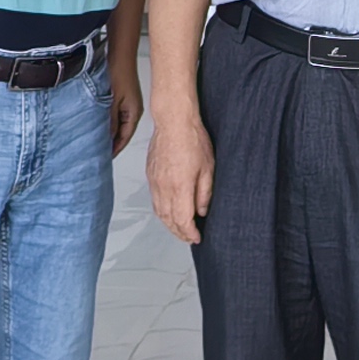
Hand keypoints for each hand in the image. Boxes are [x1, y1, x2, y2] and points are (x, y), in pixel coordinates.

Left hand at [106, 54, 145, 154]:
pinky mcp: (123, 98)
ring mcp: (128, 104)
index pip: (124, 138)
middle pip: (122, 133)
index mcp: (134, 113)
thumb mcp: (112, 101)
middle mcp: (133, 110)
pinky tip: (99, 123)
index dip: (114, 149)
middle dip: (112, 143)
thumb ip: (109, 121)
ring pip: (118, 124)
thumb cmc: (119, 72)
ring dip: (109, 132)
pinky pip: (116, 115)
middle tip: (100, 152)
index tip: (105, 158)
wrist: (120, 53)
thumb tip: (107, 137)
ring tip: (97, 140)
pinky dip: (108, 122)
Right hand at [147, 109, 212, 243]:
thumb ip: (204, 193)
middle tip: (189, 237)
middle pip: (168, 220)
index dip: (190, 233)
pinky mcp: (150, 176)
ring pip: (159, 212)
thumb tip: (202, 211)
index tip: (197, 237)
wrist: (173, 121)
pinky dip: (161, 211)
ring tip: (179, 229)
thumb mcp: (208, 168)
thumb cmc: (193, 139)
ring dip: (169, 224)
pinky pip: (154, 200)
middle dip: (179, 233)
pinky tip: (168, 212)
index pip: (183, 220)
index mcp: (180, 187)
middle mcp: (164, 188)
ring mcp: (155, 182)